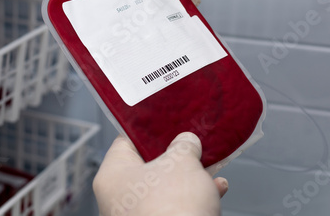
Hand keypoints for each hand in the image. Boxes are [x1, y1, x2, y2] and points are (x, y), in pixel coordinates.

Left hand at [93, 132, 227, 215]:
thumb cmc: (172, 206)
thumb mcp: (182, 162)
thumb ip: (184, 145)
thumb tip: (187, 141)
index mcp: (112, 175)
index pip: (126, 141)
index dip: (150, 129)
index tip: (168, 121)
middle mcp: (118, 197)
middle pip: (148, 165)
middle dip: (177, 155)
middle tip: (193, 144)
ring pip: (164, 188)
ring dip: (190, 177)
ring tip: (211, 168)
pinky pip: (174, 207)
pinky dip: (193, 198)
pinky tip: (217, 189)